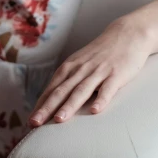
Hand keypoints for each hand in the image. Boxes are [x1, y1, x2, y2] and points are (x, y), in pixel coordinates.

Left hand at [28, 18, 151, 125]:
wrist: (126, 34)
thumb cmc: (101, 54)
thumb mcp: (81, 63)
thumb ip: (69, 80)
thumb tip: (53, 100)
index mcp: (70, 67)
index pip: (51, 89)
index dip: (41, 105)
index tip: (30, 121)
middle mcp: (80, 69)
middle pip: (61, 91)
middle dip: (47, 108)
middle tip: (35, 123)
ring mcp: (98, 72)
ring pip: (81, 91)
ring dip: (69, 105)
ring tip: (59, 120)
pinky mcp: (116, 74)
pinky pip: (107, 89)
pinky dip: (101, 99)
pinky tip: (95, 111)